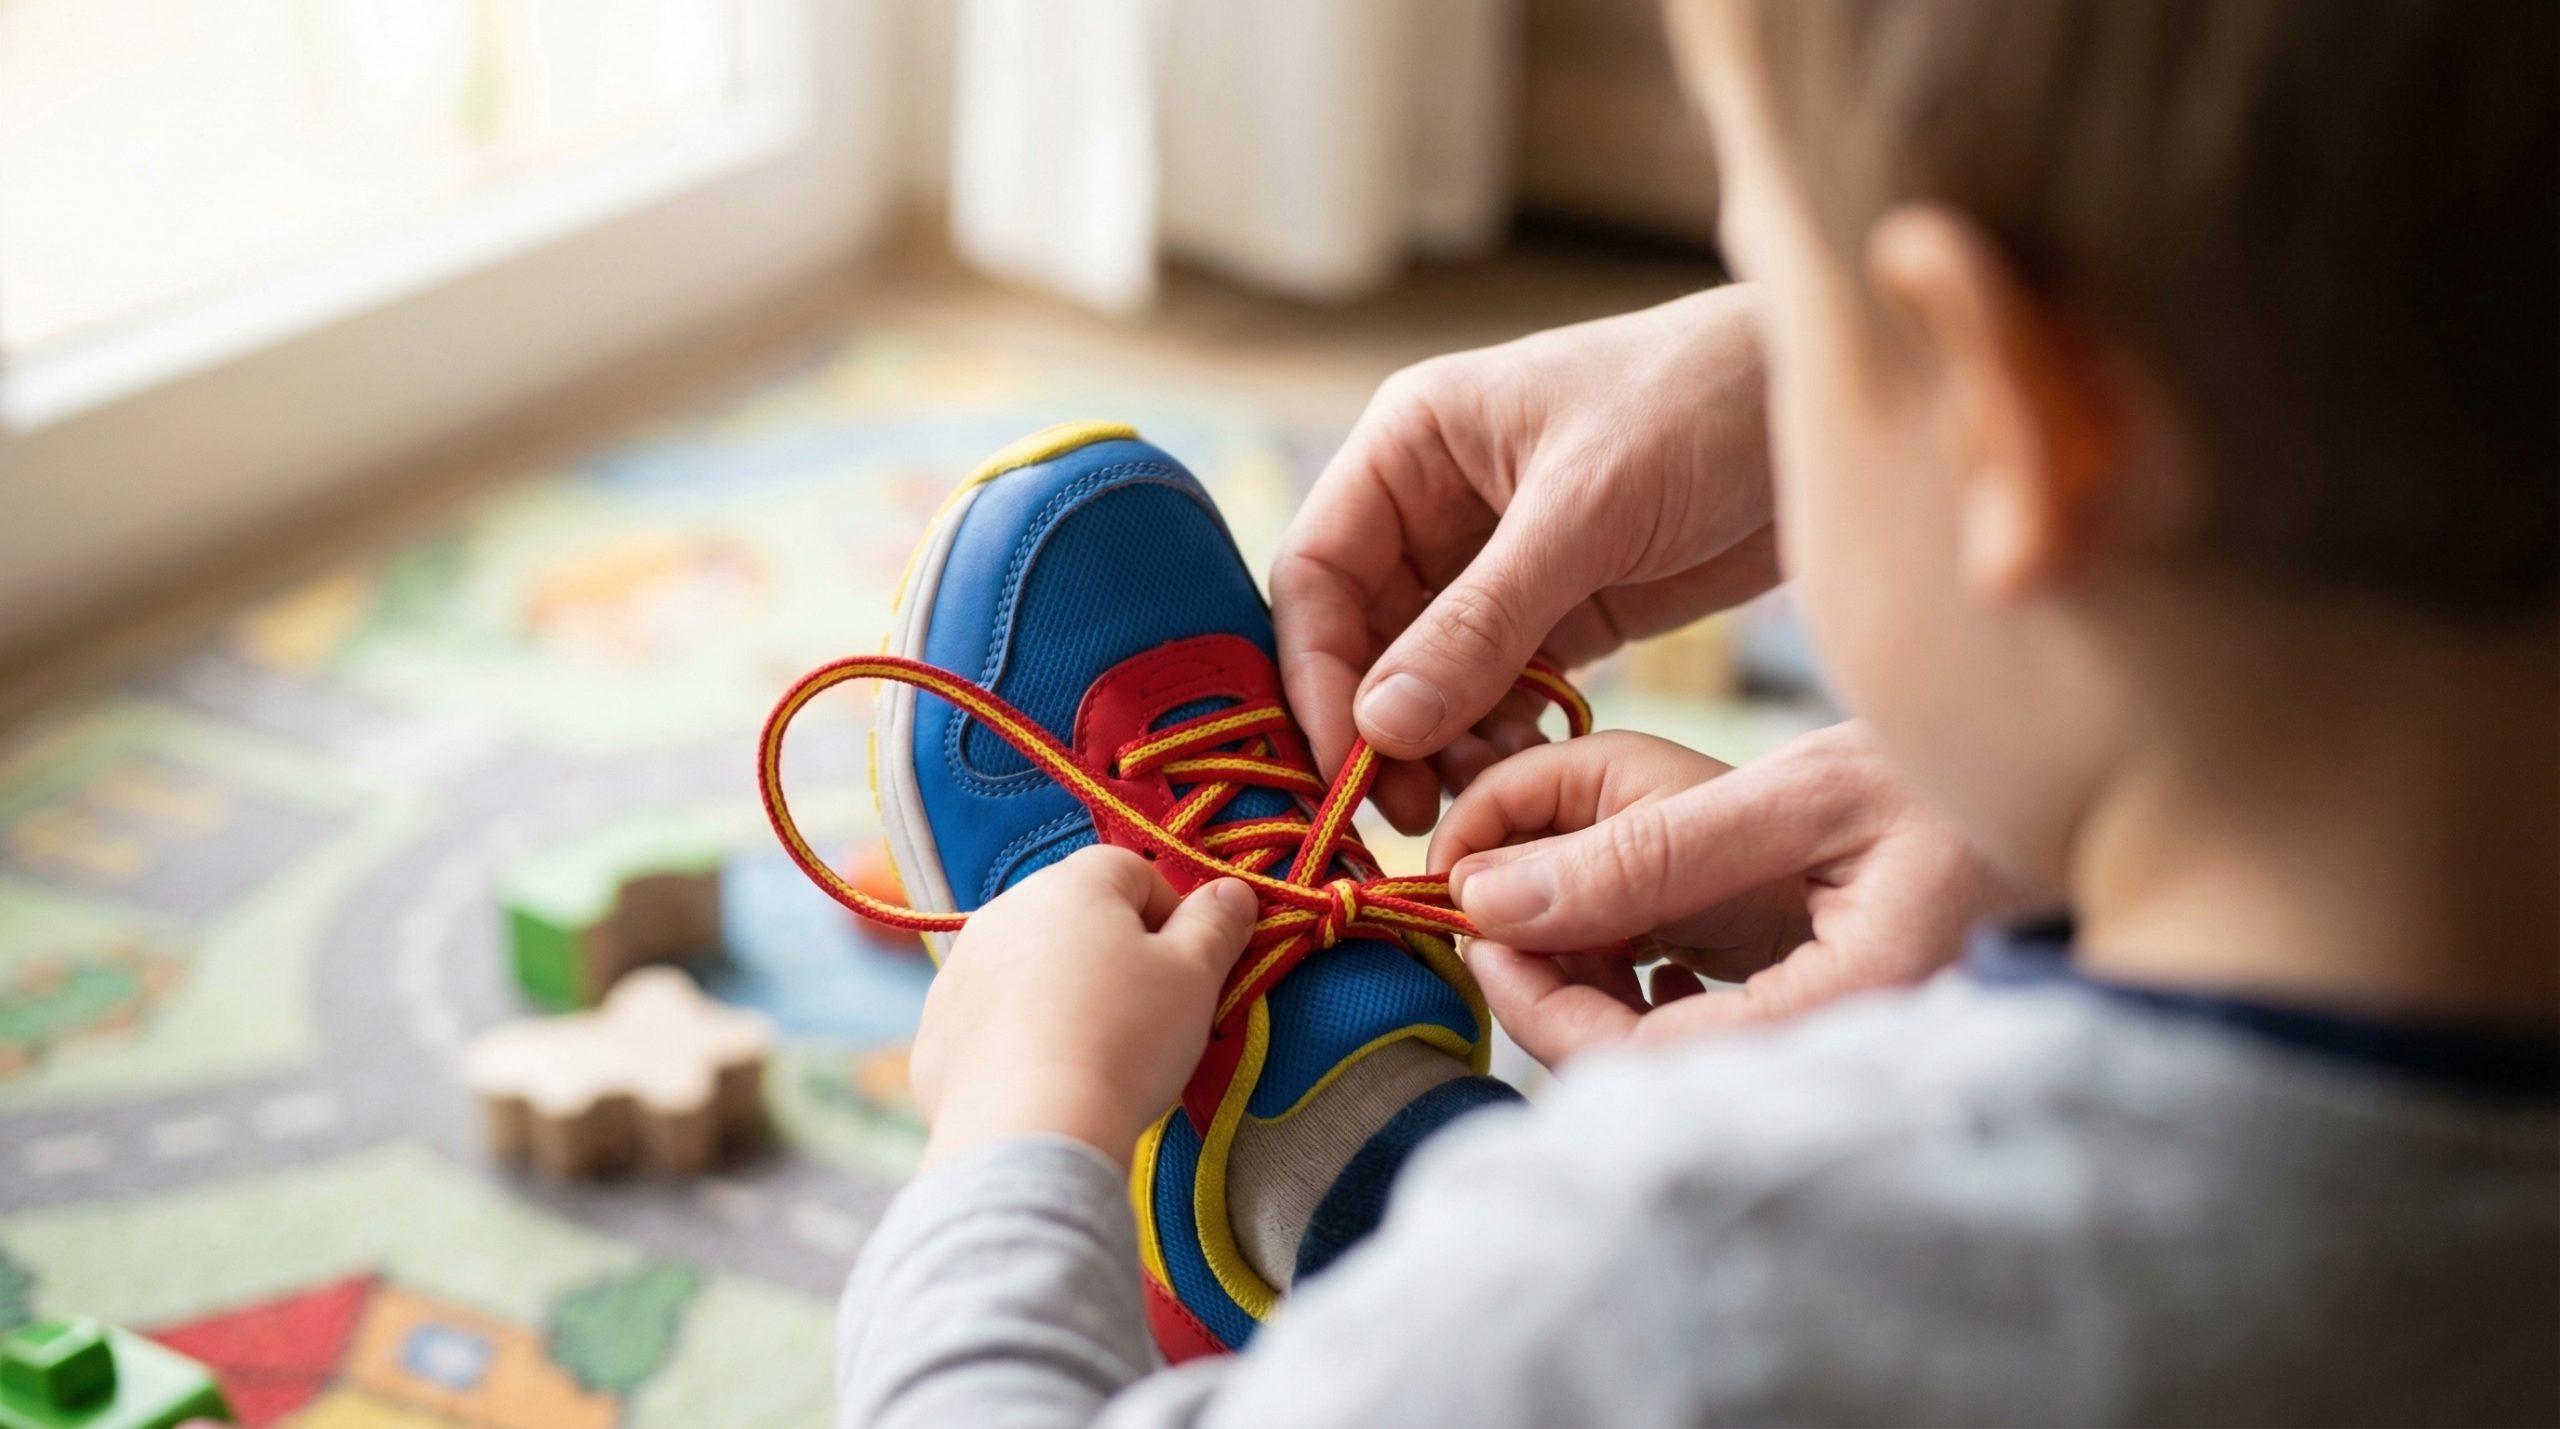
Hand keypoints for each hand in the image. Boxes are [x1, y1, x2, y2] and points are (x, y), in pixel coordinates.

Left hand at [909, 847, 1259, 1167]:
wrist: (1030, 1130)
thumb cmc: (1126, 1041)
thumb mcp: (1194, 978)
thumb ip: (1216, 925)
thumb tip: (1233, 891)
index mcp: (1072, 885)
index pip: (1132, 871)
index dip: (1169, 915)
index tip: (1185, 969)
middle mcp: (1005, 912)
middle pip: (1075, 916)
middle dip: (1112, 954)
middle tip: (1143, 1016)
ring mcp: (961, 970)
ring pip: (1028, 966)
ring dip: (1061, 993)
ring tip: (1092, 1054)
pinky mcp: (935, 1030)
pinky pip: (988, 1019)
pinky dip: (1015, 1038)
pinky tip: (1044, 1080)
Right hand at [1272, 285, 1778, 832]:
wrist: (1825, 407)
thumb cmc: (1703, 403)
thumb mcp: (1586, 508)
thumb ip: (1481, 620)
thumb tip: (1380, 726)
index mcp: (1412, 444)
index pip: (1318, 571)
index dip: (1317, 674)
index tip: (1343, 763)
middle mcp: (1436, 504)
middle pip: (1361, 636)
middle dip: (1376, 726)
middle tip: (1402, 812)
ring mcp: (1496, 565)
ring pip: (1426, 677)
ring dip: (1439, 743)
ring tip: (1477, 797)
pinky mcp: (1561, 613)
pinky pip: (1497, 692)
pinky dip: (1498, 738)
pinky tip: (1523, 772)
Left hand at [1430, 725, 2019, 1066]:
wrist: (2094, 773)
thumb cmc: (1965, 772)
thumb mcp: (1803, 793)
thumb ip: (1650, 853)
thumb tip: (1493, 899)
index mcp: (1848, 1016)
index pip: (1646, 1068)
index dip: (1539, 1007)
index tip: (1477, 929)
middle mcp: (1848, 1057)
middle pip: (1655, 1077)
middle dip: (1559, 997)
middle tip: (1500, 911)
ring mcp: (1844, 1048)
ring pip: (1682, 1059)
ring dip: (1601, 989)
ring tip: (1559, 903)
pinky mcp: (1837, 1026)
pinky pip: (1723, 1037)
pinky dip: (1657, 985)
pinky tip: (1639, 922)